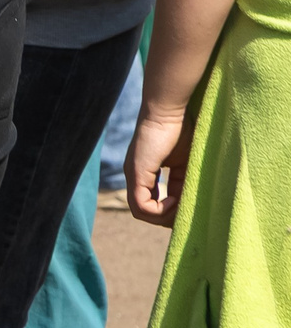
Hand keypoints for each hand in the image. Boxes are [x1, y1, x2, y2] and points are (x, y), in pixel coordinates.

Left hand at [125, 103, 191, 226]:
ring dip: (165, 216)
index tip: (190, 206)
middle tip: (187, 213)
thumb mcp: (187, 160)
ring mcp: (134, 176)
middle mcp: (137, 177)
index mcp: (147, 174)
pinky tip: (174, 199)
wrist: (169, 109)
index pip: (155, 203)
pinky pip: (141, 206)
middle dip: (168, 217)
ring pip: (142, 213)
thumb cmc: (183, 128)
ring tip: (182, 207)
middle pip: (146, 212)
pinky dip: (160, 209)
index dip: (173, 210)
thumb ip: (186, 178)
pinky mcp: (136, 174)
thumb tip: (193, 199)